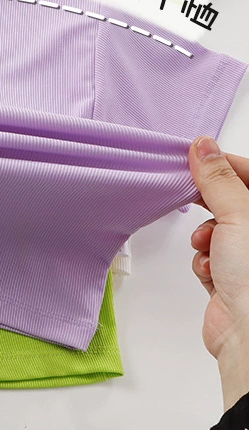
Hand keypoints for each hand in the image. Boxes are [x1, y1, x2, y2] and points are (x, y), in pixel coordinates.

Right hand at [189, 135, 248, 410]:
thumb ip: (218, 180)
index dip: (226, 165)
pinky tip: (208, 272)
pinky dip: (203, 261)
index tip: (199, 158)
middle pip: (235, 203)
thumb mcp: (238, 217)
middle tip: (190, 194)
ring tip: (207, 247)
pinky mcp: (234, 282)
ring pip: (218, 230)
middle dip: (211, 203)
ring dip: (205, 236)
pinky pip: (209, 257)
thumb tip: (204, 147)